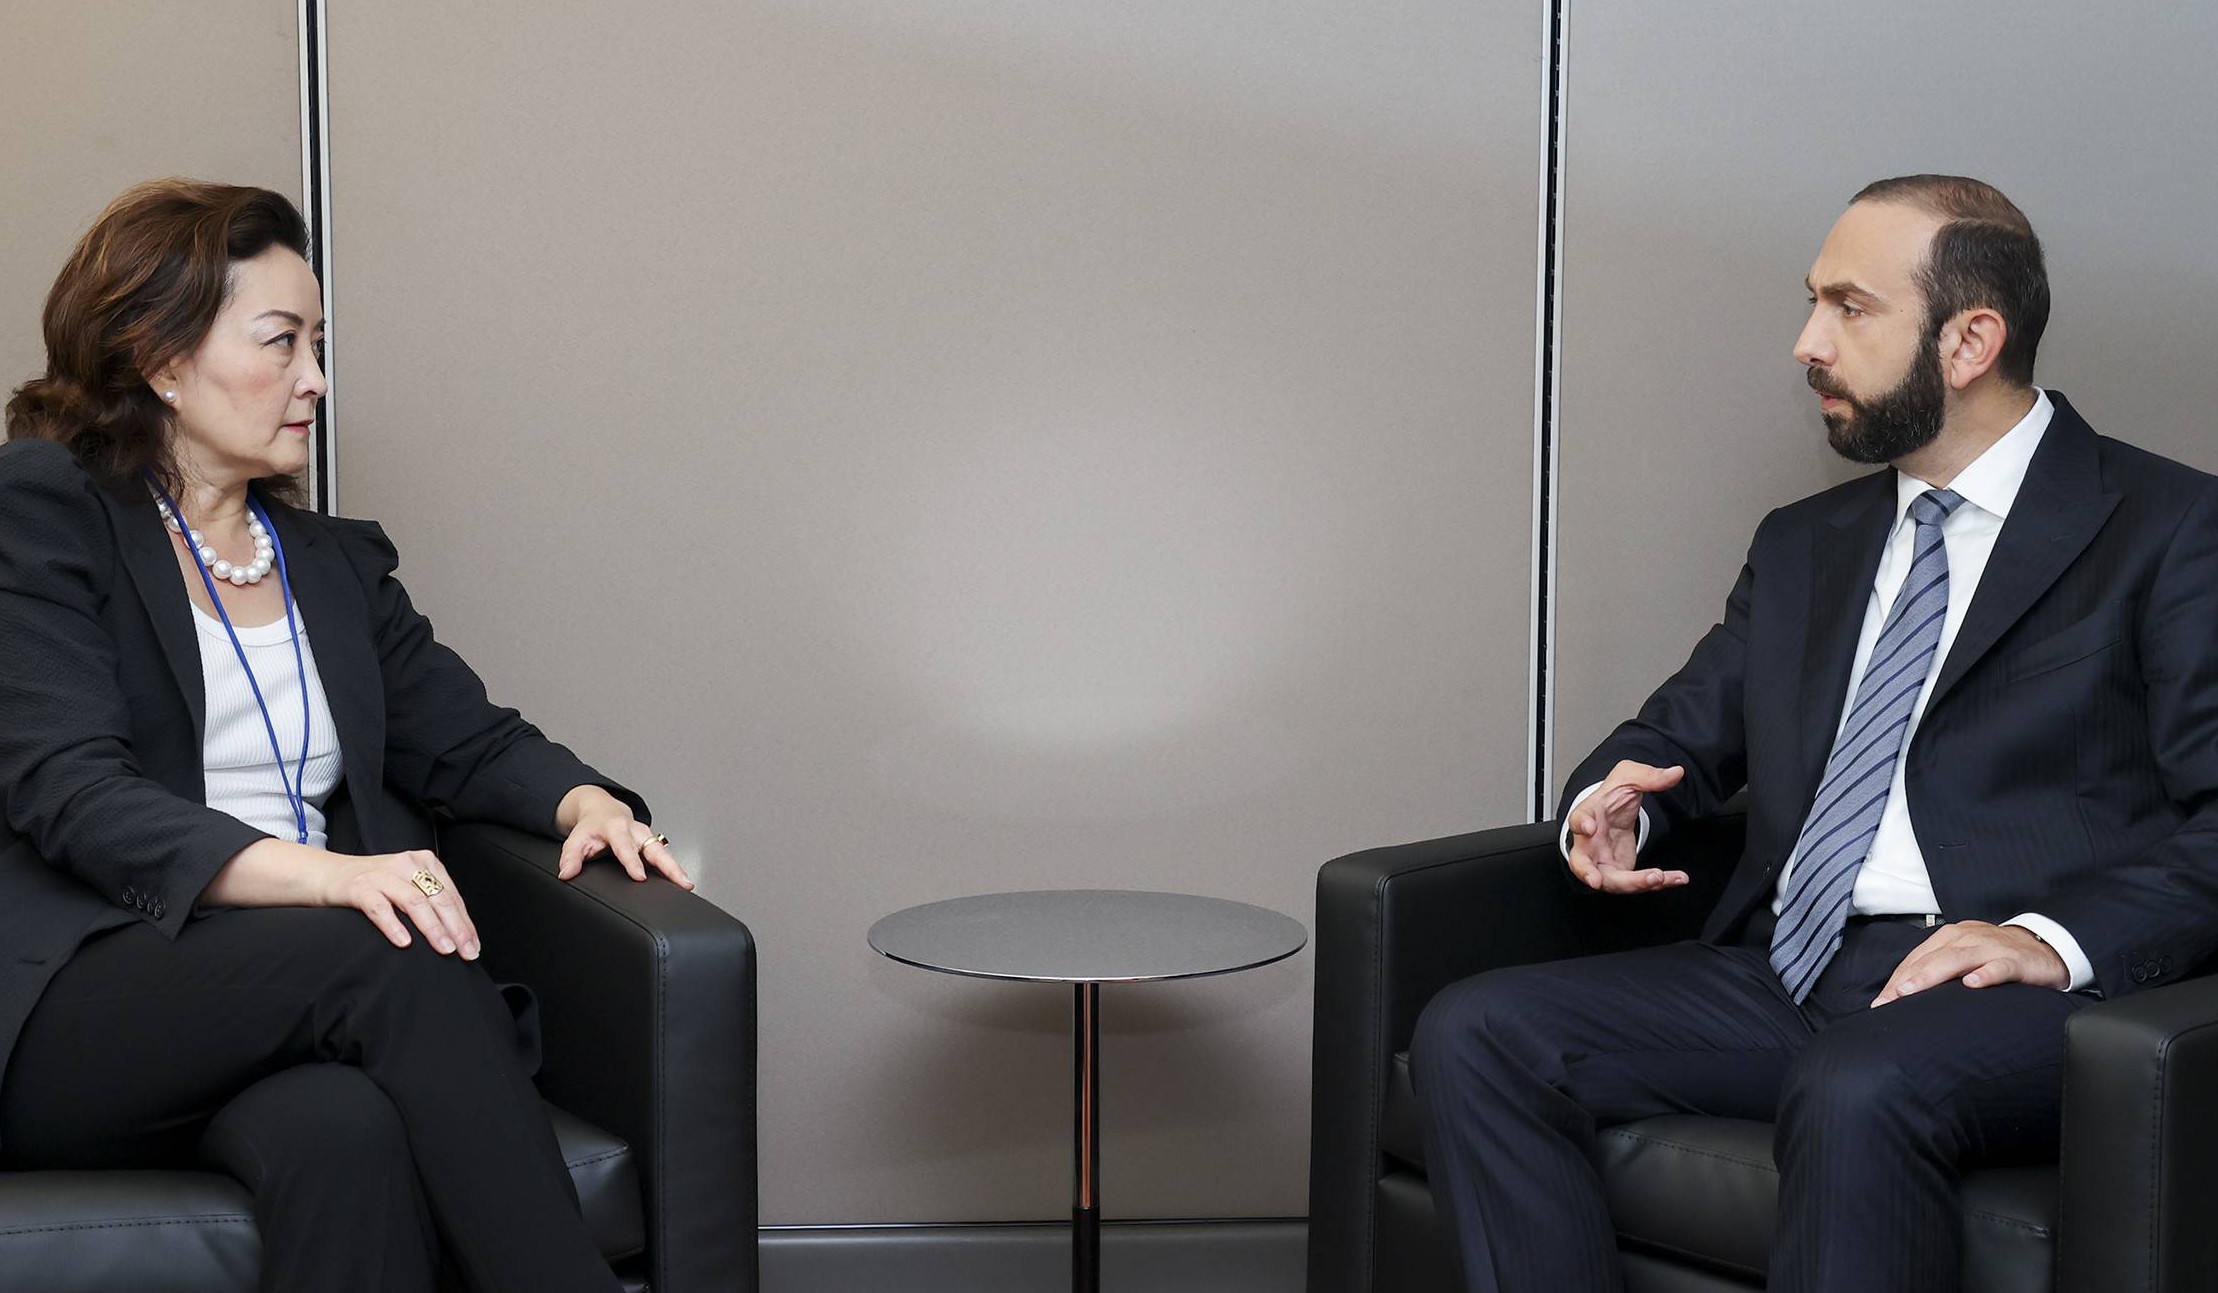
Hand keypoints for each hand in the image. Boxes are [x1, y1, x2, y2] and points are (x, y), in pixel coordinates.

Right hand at [323, 849, 479, 958]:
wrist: (327, 874)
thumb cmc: (372, 885)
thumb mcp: (406, 886)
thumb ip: (429, 902)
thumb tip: (457, 933)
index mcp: (424, 863)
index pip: (451, 896)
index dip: (465, 922)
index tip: (474, 945)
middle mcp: (407, 864)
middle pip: (438, 898)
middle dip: (456, 928)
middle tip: (466, 951)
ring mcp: (382, 874)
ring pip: (414, 902)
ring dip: (433, 928)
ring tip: (444, 948)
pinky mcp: (359, 886)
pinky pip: (380, 907)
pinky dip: (394, 926)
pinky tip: (404, 942)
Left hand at [554, 785, 694, 888]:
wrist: (603, 812)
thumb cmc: (591, 828)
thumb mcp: (576, 839)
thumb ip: (570, 857)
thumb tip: (566, 873)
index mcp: (616, 828)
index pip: (625, 847)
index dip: (633, 862)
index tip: (640, 877)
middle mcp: (636, 831)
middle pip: (655, 848)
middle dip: (669, 865)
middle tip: (680, 881)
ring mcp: (647, 837)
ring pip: (666, 853)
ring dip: (677, 869)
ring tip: (688, 884)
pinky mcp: (654, 843)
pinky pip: (666, 856)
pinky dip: (675, 869)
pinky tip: (684, 882)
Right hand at [1564, 761, 1689, 893]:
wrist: (1614, 813)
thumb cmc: (1611, 797)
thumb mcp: (1628, 778)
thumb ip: (1649, 776)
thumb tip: (1676, 773)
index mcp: (1587, 816)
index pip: (1577, 819)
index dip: (1581, 824)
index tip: (1589, 827)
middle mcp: (1589, 844)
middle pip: (1581, 864)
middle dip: (1587, 874)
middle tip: (1597, 880)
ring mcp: (1603, 862)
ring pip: (1613, 881)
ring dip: (1635, 883)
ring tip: (1659, 877)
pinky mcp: (1621, 872)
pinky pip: (1638, 883)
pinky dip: (1660, 882)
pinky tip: (1678, 877)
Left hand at [1869, 921, 2069, 1006]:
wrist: (2044, 948)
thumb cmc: (1996, 955)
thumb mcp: (1963, 957)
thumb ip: (1938, 969)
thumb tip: (1905, 993)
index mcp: (1950, 936)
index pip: (1917, 958)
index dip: (1897, 979)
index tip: (1880, 1001)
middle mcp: (1967, 938)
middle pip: (1931, 958)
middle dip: (1906, 980)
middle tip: (1888, 1001)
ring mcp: (1991, 948)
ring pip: (1957, 959)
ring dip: (1932, 974)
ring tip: (1911, 991)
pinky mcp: (2016, 961)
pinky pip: (1999, 967)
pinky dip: (1985, 974)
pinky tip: (1972, 984)